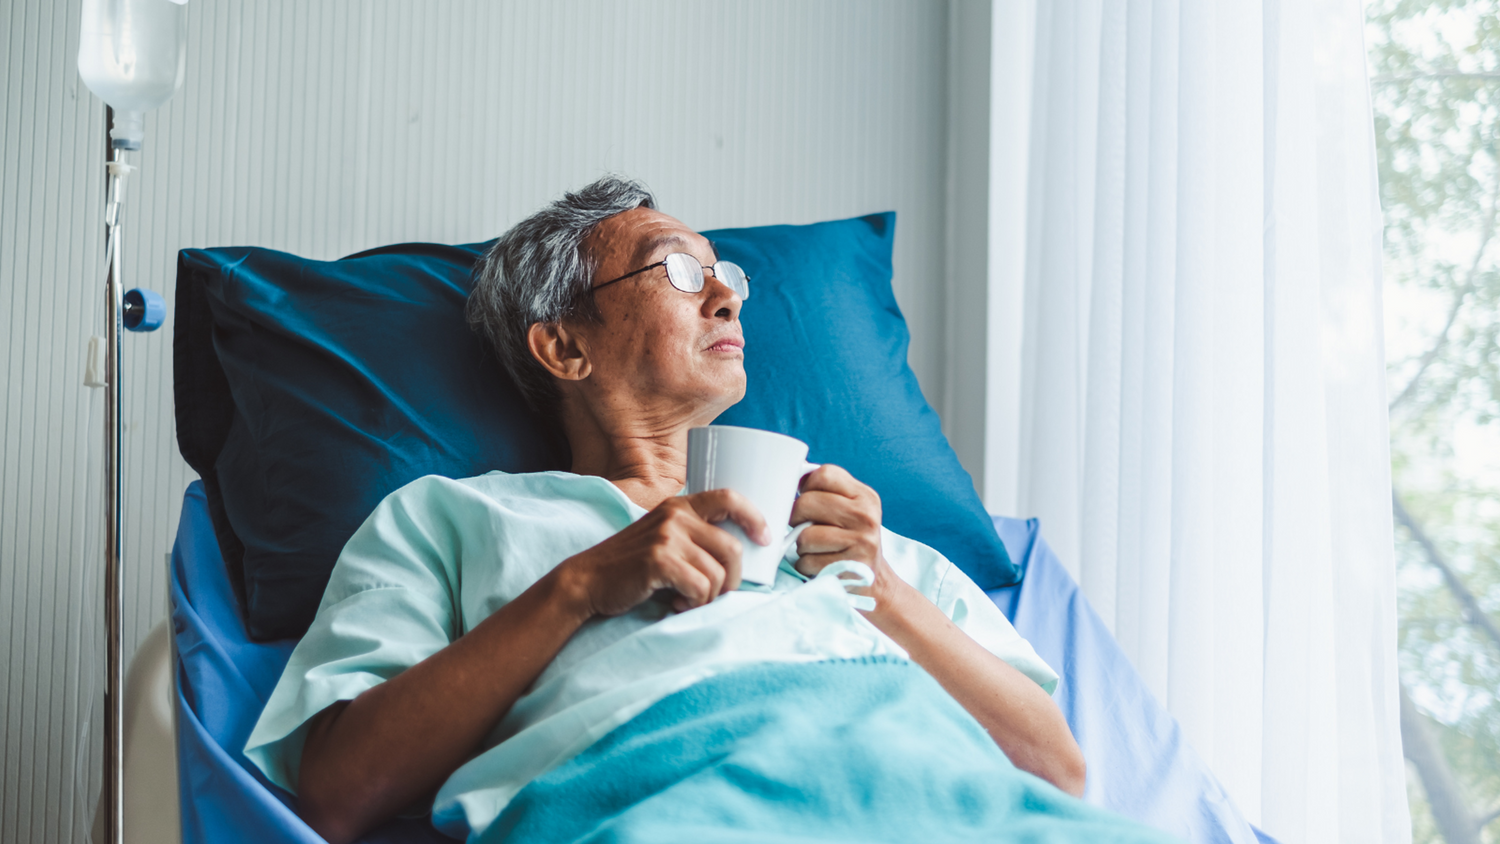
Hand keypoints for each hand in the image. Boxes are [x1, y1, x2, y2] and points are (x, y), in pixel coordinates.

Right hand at [559, 490, 770, 617]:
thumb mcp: (662, 537)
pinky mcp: (660, 560)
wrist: (587, 580)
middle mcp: (676, 516)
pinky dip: (693, 604)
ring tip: (688, 601)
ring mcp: (667, 537)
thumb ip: (692, 536)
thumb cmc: (630, 565)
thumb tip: (738, 554)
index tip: (765, 537)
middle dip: (731, 580)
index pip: (729, 497)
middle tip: (714, 595)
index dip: (754, 516)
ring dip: (708, 597)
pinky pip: (700, 588)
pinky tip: (676, 604)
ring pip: (718, 574)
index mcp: (679, 506)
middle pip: (732, 548)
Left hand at [788, 465, 902, 610]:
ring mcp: (861, 542)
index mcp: (865, 496)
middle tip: (805, 528)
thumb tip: (790, 477)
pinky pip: (807, 561)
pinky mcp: (850, 567)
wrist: (874, 580)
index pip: (823, 475)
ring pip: (804, 535)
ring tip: (816, 548)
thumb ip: (826, 491)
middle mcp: (866, 516)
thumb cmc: (851, 541)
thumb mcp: (849, 510)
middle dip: (796, 518)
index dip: (806, 487)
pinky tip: (820, 564)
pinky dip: (805, 565)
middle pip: (806, 503)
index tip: (808, 501)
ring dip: (802, 546)